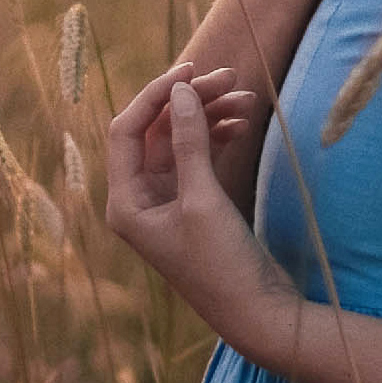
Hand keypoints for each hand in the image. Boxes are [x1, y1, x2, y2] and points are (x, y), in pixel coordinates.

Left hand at [106, 61, 292, 335]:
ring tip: (246, 99)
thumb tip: (180, 90)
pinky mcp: (193, 206)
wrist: (256, 312)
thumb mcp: (203, 199)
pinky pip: (198, 158)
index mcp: (125, 203)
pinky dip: (217, 137)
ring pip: (181, 141)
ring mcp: (166, 202)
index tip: (192, 71)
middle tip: (230, 79)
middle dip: (190, 102)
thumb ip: (189, 142)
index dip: (155, 95)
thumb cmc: (221, 264)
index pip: (127, 131)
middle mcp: (139, 200)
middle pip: (156, 131)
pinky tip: (242, 124)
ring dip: (209, 116)